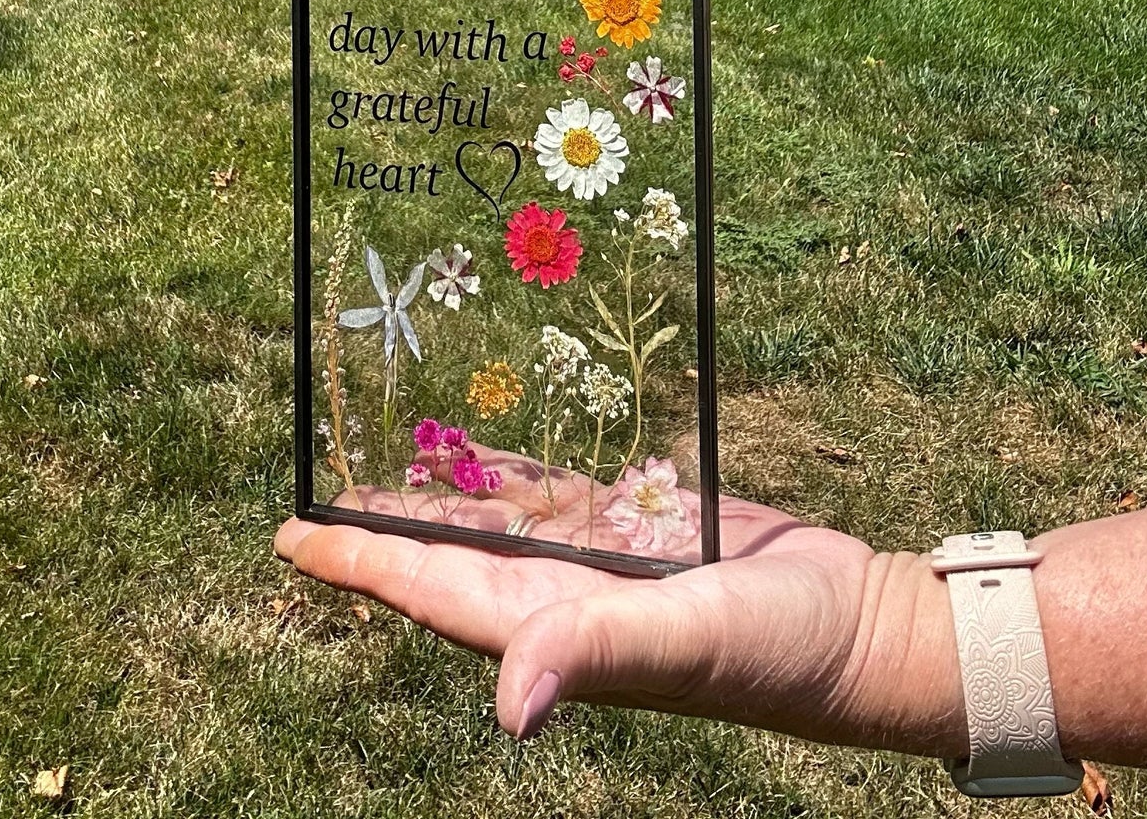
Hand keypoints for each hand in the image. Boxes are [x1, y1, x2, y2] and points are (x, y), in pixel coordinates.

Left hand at [275, 447, 962, 751]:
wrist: (855, 624)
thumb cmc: (773, 651)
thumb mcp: (682, 643)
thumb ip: (593, 653)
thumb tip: (507, 709)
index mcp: (551, 623)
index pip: (428, 591)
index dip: (358, 564)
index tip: (290, 537)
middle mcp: (561, 591)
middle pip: (447, 549)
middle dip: (382, 518)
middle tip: (318, 474)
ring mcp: (599, 556)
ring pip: (498, 513)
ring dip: (442, 485)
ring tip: (383, 442)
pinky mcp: (641, 520)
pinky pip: (560, 486)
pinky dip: (517, 463)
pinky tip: (483, 438)